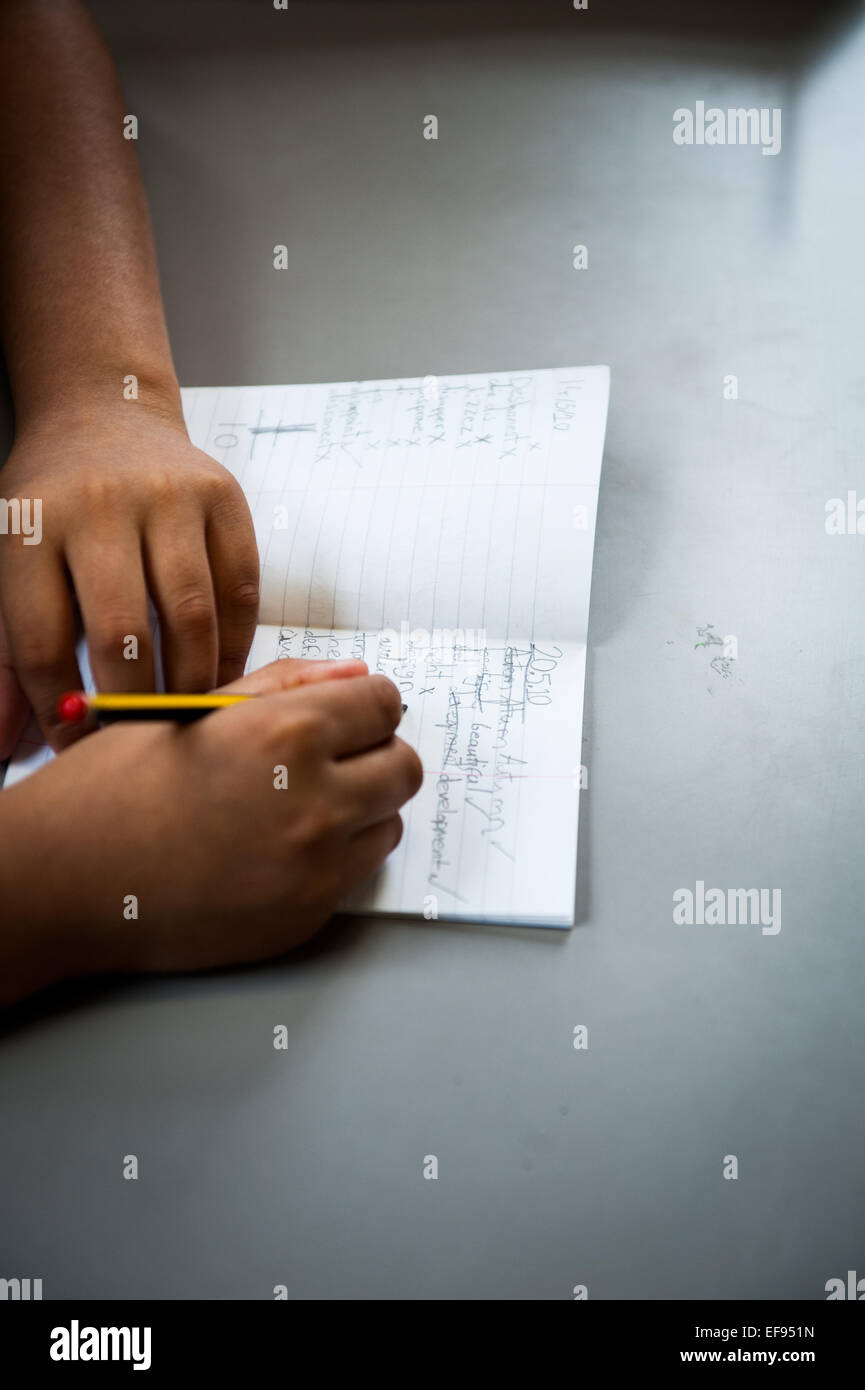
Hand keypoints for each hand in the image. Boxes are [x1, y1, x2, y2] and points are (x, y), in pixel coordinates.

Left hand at [0, 400, 258, 756]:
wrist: (107, 412)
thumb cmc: (55, 500)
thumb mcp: (12, 563)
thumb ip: (10, 653)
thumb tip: (2, 740)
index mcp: (33, 525)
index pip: (42, 642)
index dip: (60, 709)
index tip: (77, 744)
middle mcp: (101, 505)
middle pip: (121, 634)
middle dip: (132, 705)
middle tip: (140, 739)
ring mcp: (169, 498)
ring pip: (191, 618)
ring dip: (191, 682)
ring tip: (186, 713)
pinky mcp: (224, 498)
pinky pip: (240, 592)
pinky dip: (234, 644)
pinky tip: (218, 669)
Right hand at [0, 658, 422, 1000]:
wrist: (64, 880)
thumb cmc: (113, 787)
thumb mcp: (195, 712)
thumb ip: (285, 688)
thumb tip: (353, 676)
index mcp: (287, 734)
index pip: (384, 705)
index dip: (366, 704)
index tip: (349, 713)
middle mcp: (315, 801)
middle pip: (404, 767)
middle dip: (375, 754)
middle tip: (331, 758)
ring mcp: (315, 867)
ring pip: (388, 823)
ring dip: (361, 809)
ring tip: (296, 805)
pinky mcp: (306, 916)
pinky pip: (354, 874)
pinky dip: (333, 858)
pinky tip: (276, 848)